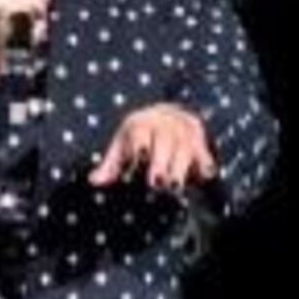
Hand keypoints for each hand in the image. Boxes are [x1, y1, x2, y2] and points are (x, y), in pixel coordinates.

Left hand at [89, 104, 214, 191]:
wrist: (174, 112)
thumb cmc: (142, 135)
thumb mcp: (124, 144)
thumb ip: (110, 165)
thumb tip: (93, 181)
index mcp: (142, 125)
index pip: (140, 134)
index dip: (140, 148)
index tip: (138, 161)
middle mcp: (165, 127)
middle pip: (166, 142)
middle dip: (162, 162)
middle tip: (158, 182)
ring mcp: (185, 135)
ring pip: (186, 149)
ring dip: (181, 168)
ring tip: (176, 186)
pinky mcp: (201, 144)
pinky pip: (205, 154)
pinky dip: (205, 165)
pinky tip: (204, 175)